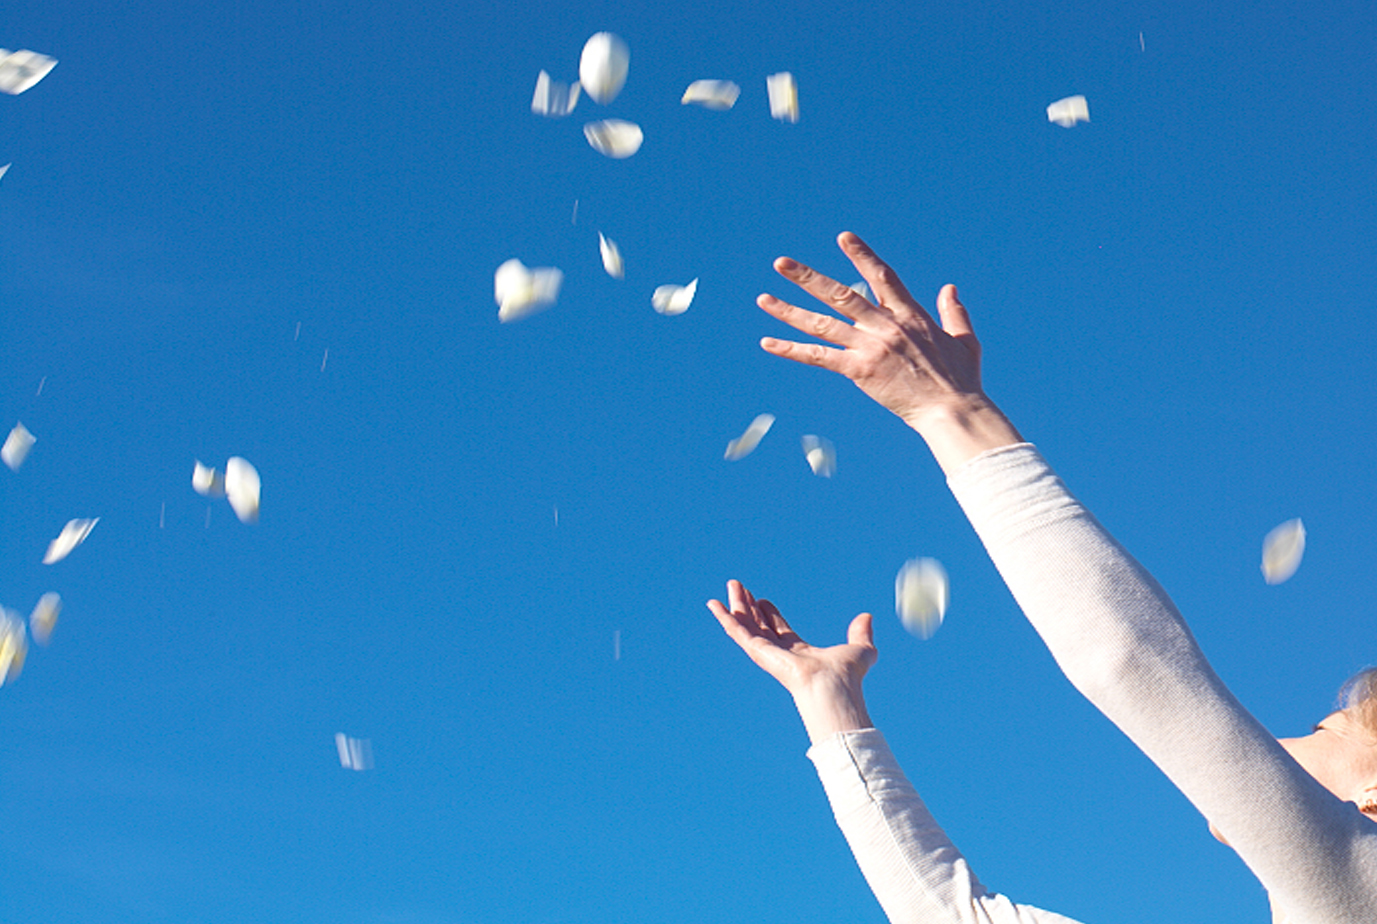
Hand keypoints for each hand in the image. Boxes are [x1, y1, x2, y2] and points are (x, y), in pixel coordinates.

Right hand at [708, 579, 875, 743]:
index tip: (763, 600)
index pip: (779, 630)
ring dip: (736, 606)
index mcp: (799, 653)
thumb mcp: (859, 650)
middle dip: (750, 607)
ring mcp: (767, 653)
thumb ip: (861, 634)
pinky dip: (725, 618)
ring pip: (746, 625)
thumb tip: (867, 617)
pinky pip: (737, 632)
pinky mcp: (758, 652)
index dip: (770, 615)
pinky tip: (715, 605)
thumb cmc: (847, 676)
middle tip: (740, 589)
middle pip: (759, 625)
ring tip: (731, 586)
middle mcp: (780, 654)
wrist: (833, 687)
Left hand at [758, 231, 1021, 472]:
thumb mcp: (965, 340)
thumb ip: (955, 312)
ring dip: (789, 310)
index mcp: (910, 314)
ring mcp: (870, 346)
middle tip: (780, 263)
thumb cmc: (963, 381)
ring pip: (821, 324)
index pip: (880, 276)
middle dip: (807, 277)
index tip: (843, 237)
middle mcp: (885, 325)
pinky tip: (768, 342)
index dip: (861, 255)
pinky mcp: (860, 370)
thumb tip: (950, 287)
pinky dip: (792, 350)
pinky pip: (819, 358)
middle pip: (839, 294)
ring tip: (763, 299)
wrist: (952, 410)